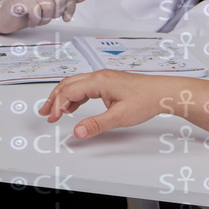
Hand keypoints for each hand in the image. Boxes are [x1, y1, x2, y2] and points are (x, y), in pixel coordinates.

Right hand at [0, 0, 88, 33]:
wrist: (7, 14)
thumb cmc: (30, 7)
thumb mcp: (52, 2)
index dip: (71, 5)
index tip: (67, 17)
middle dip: (57, 12)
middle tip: (48, 16)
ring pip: (49, 6)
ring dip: (46, 18)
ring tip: (39, 18)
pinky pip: (36, 12)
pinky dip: (36, 21)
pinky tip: (31, 20)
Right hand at [39, 70, 165, 139]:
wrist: (163, 93)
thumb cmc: (146, 100)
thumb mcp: (119, 117)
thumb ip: (96, 125)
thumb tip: (77, 131)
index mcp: (99, 81)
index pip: (69, 91)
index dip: (57, 105)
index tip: (51, 118)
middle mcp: (100, 76)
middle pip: (69, 84)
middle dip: (55, 99)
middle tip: (45, 113)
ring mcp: (105, 78)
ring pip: (76, 84)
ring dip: (64, 97)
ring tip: (54, 112)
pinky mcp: (110, 83)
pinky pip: (86, 87)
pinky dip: (75, 97)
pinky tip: (74, 108)